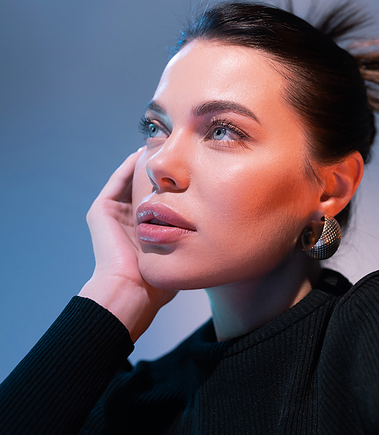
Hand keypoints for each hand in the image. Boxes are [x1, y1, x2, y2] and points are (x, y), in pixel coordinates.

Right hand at [80, 150, 176, 341]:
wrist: (132, 290)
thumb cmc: (161, 283)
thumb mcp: (182, 255)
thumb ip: (193, 241)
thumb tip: (221, 230)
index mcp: (143, 231)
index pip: (160, 200)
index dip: (174, 184)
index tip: (193, 168)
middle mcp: (127, 221)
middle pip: (145, 186)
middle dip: (160, 170)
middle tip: (177, 149)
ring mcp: (112, 215)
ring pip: (131, 179)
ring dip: (146, 163)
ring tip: (163, 144)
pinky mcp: (100, 211)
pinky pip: (119, 180)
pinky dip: (131, 165)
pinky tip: (147, 153)